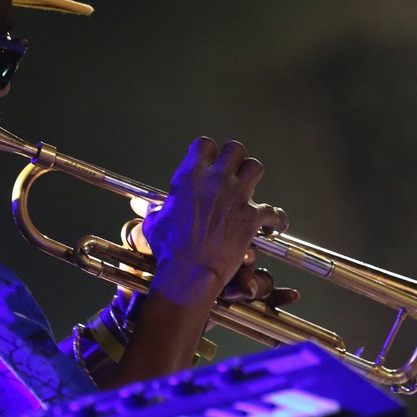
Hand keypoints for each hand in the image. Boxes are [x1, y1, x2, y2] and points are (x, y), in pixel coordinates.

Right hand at [140, 137, 286, 306]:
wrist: (191, 271)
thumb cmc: (169, 249)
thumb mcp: (155, 224)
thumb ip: (154, 211)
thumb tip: (145, 208)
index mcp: (189, 177)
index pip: (204, 144)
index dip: (208, 152)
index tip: (207, 164)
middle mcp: (215, 179)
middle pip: (235, 149)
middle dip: (235, 158)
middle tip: (231, 173)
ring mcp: (237, 196)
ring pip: (255, 167)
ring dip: (252, 177)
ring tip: (248, 190)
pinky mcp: (252, 216)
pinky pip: (272, 210)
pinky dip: (272, 218)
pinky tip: (268, 225)